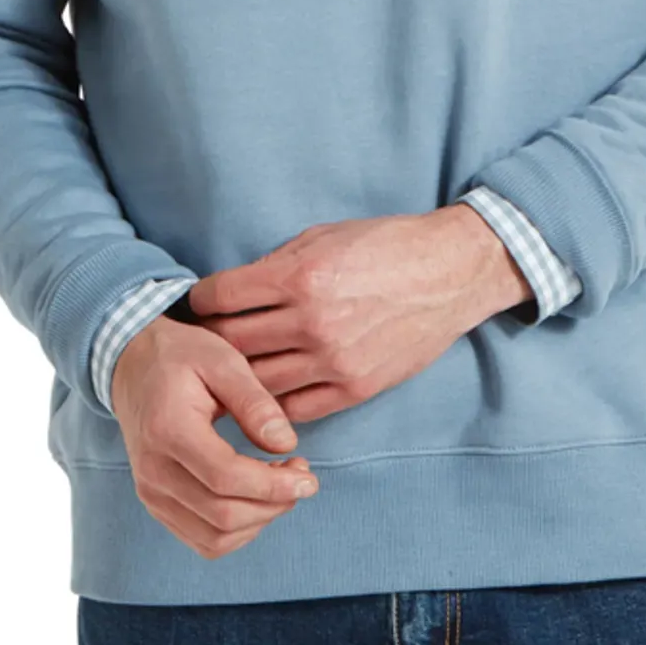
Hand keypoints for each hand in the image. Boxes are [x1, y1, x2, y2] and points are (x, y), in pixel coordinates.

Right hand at [110, 313, 319, 560]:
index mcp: (168, 430)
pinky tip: (257, 499)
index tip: (309, 478)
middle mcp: (154, 470)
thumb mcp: (222, 359)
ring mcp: (151, 492)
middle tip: (302, 476)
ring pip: (214, 538)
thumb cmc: (181, 356)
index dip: (274, 486)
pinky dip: (238, 531)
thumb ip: (255, 402)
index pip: (225, 478)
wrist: (132, 366)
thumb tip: (287, 444)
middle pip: (222, 515)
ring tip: (281, 485)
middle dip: (273, 504)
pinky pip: (202, 540)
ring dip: (259, 521)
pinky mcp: (156, 504)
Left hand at [183, 206, 532, 423]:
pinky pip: (295, 408)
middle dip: (209, 342)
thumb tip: (233, 290)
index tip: (196, 305)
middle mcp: (312, 321)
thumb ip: (276, 265)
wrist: (449, 273)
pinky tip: (264, 395)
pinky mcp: (354, 388)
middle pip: (233, 344)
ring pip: (258, 383)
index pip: (223, 296)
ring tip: (222, 376)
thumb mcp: (324, 236)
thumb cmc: (386, 245)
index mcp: (300, 276)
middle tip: (197, 344)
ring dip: (235, 380)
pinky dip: (273, 403)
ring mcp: (333, 360)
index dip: (200, 301)